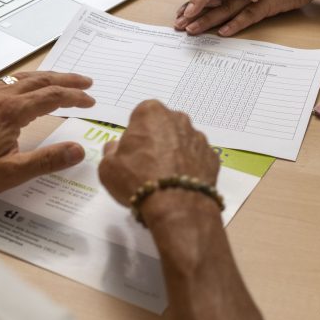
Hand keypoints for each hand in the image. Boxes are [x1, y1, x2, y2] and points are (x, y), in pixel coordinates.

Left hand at [0, 71, 94, 194]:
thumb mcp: (11, 173)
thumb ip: (47, 160)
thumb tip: (78, 150)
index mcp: (12, 112)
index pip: (53, 97)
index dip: (75, 98)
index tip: (90, 102)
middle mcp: (0, 96)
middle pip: (41, 80)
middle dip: (67, 80)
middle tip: (86, 83)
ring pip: (24, 77)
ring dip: (48, 77)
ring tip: (64, 81)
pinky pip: (8, 81)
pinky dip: (28, 80)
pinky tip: (29, 87)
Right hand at [98, 100, 218, 205]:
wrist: (177, 206)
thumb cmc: (138, 180)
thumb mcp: (107, 167)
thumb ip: (110, 151)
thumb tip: (115, 148)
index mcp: (151, 113)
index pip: (140, 115)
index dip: (134, 134)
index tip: (131, 151)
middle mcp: (178, 119)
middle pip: (163, 126)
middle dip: (156, 140)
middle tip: (145, 164)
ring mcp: (198, 138)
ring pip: (181, 142)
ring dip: (173, 153)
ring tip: (163, 178)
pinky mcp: (212, 157)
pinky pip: (196, 158)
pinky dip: (189, 167)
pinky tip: (179, 184)